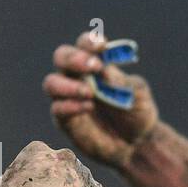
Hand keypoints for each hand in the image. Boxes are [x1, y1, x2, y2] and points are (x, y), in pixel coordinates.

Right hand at [43, 30, 158, 169]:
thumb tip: (102, 70)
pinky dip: (70, 105)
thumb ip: (118, 80)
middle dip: (74, 58)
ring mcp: (68, 98)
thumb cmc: (136, 112)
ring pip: (51, 83)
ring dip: (68, 85)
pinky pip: (58, 108)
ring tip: (89, 93)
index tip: (102, 47)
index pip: (84, 44)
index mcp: (95, 63)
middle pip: (61, 57)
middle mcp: (77, 76)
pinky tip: (88, 107)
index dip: (89, 42)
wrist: (136, 144)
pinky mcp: (65, 120)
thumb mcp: (135, 92)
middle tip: (93, 66)